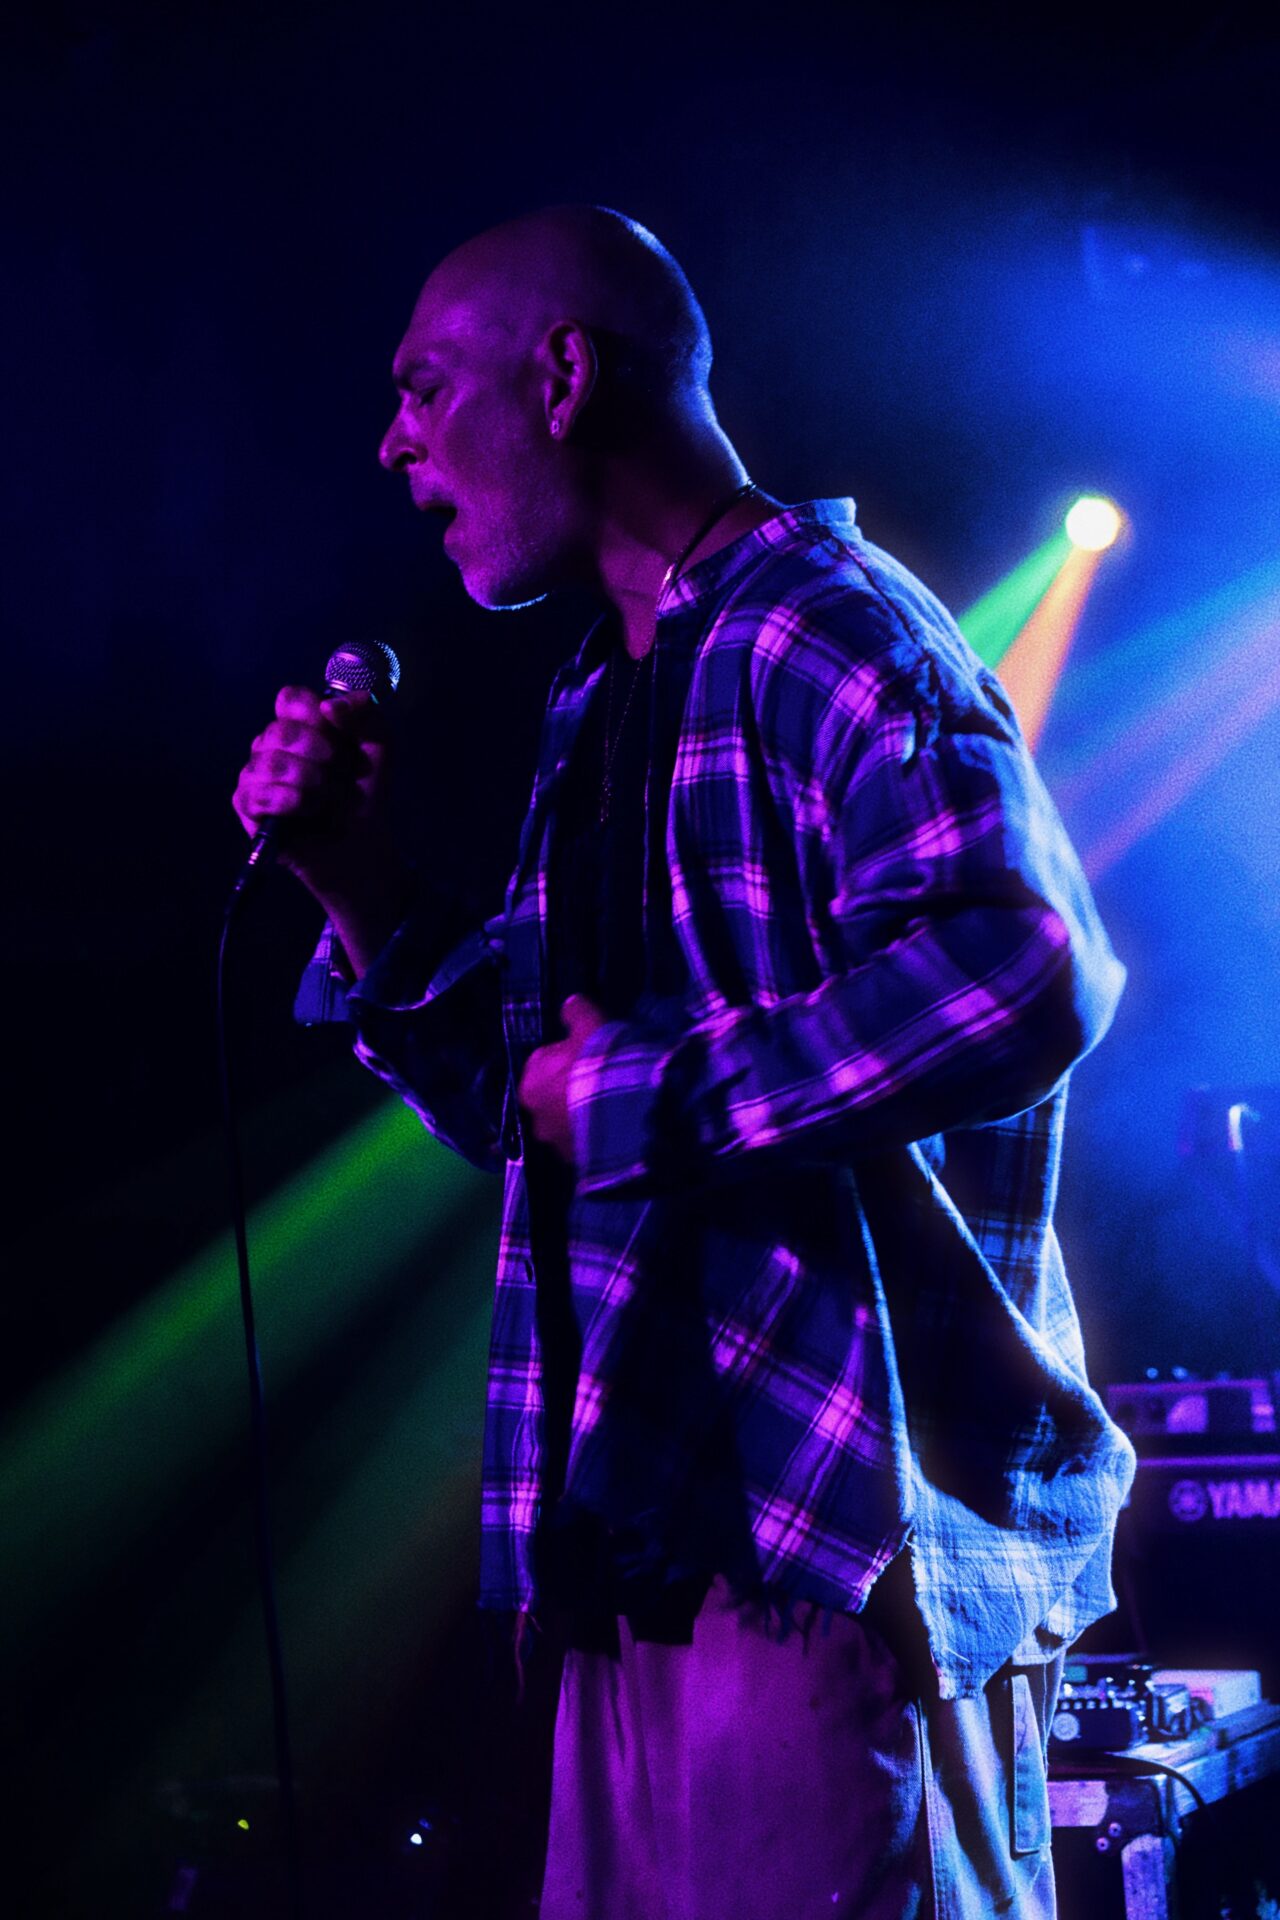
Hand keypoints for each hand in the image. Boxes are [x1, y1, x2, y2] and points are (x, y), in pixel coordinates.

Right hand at [232, 685, 392, 893]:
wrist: (362, 842)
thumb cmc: (364, 794)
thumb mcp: (378, 746)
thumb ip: (364, 714)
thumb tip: (329, 706)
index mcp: (299, 725)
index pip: (289, 699)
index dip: (313, 713)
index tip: (337, 734)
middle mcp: (272, 746)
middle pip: (279, 730)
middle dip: (319, 753)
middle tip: (338, 773)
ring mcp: (255, 774)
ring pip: (269, 762)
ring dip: (310, 781)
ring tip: (327, 797)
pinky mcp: (247, 806)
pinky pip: (258, 794)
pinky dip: (291, 802)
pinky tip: (308, 809)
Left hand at [517, 996, 608, 1165]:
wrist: (624, 1109)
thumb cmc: (600, 1063)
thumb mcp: (590, 1025)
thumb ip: (576, 1012)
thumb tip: (569, 1004)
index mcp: (530, 1083)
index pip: (543, 1063)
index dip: (567, 1057)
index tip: (588, 1056)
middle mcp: (535, 1116)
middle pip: (553, 1096)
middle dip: (571, 1090)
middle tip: (600, 1081)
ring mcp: (555, 1143)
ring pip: (567, 1122)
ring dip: (582, 1116)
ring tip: (611, 1107)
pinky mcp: (577, 1162)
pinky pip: (585, 1144)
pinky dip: (595, 1136)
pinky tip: (614, 1126)